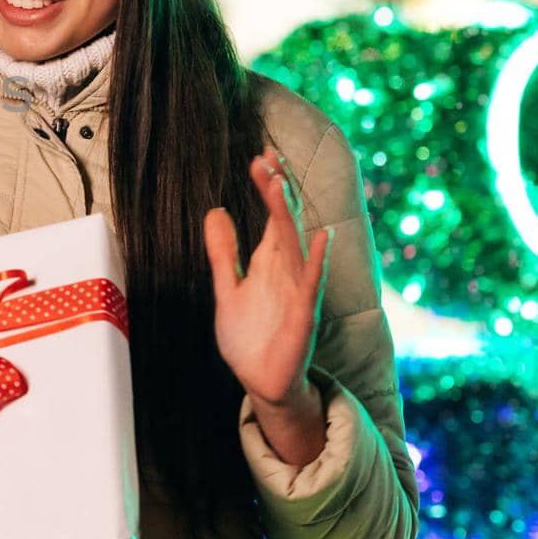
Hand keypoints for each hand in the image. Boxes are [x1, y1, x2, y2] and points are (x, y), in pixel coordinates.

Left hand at [204, 148, 331, 463]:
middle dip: (276, 190)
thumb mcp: (227, 288)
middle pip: (283, 222)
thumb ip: (223, 253)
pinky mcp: (303, 315)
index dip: (267, 186)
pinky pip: (312, 284)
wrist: (261, 381)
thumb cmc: (249, 336)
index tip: (261, 156)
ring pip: (295, 245)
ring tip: (280, 184)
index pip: (270, 215)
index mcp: (269, 262)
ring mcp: (298, 291)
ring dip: (288, 215)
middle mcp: (287, 270)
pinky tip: (323, 237)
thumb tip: (215, 211)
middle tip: (266, 159)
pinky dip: (317, 261)